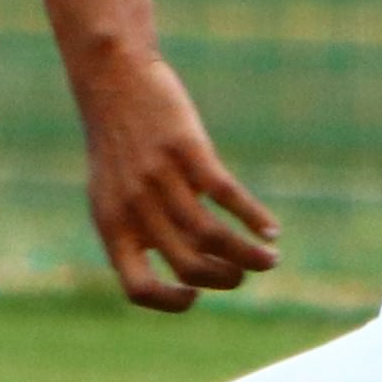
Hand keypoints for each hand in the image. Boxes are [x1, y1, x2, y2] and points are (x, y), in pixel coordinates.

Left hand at [72, 49, 280, 310]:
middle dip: (224, 279)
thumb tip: (182, 272)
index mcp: (112, 226)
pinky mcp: (186, 149)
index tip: (196, 295)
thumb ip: (137, 233)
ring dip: (248, 255)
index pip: (138, 288)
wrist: (112, 80)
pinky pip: (225, 194)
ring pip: (211, 235)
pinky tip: (270, 229)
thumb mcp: (111, 194)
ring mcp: (160, 178)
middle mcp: (134, 207)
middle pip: (188, 265)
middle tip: (243, 275)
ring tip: (270, 260)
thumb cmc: (116, 145)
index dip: (170, 302)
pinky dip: (253, 217)